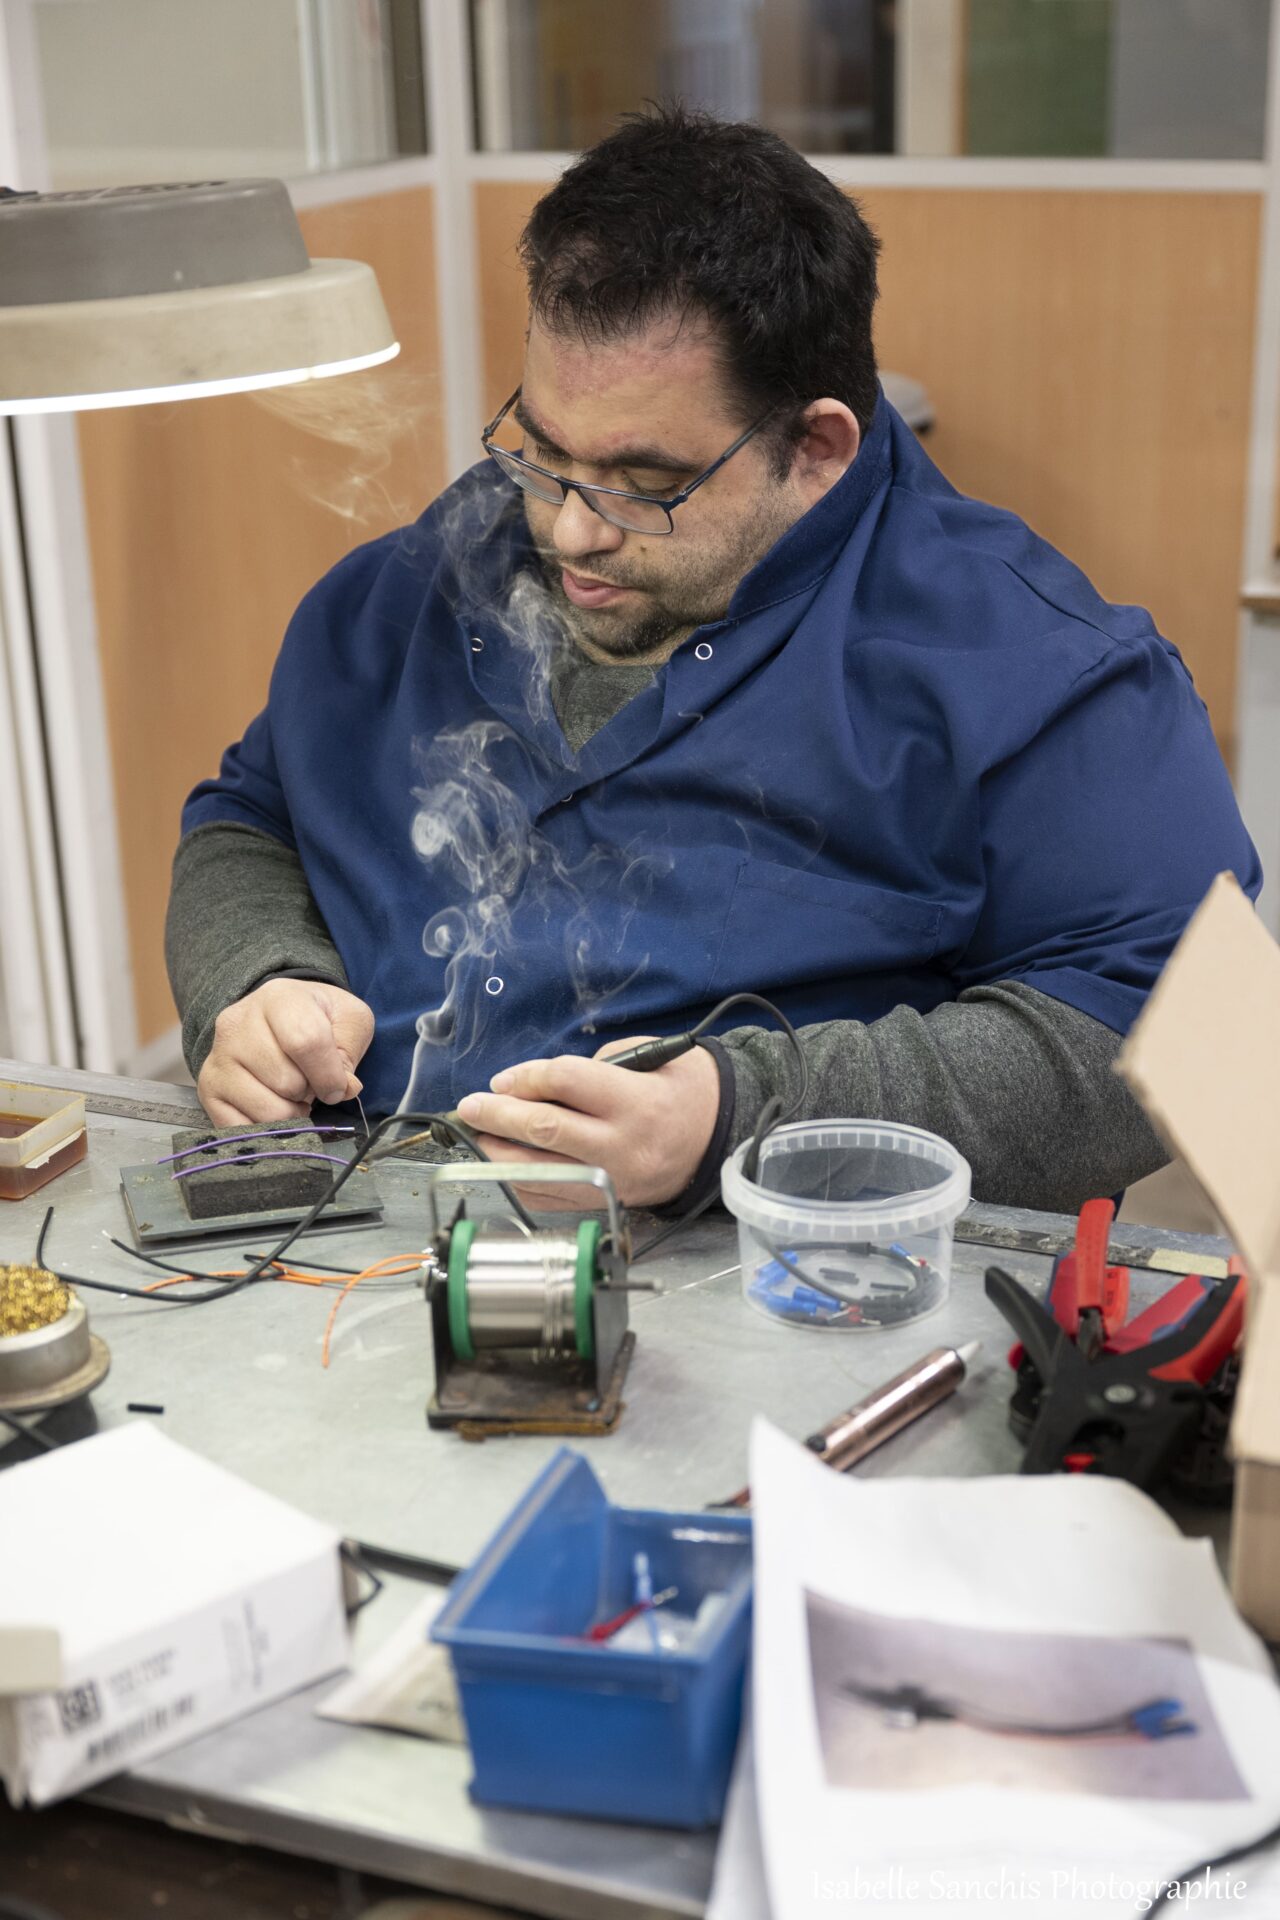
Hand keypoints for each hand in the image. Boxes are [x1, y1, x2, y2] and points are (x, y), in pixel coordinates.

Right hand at [197, 979, 374, 1126]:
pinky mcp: (208, 1087)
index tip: (338, 1086)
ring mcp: (218, 1056)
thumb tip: (345, 1088)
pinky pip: (241, 1126)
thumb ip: (350, 1051)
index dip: (330, 1075)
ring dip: (291, 1112)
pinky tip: (272, 1106)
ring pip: (266, 1109)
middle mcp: (237, 1024)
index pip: (306, 1042)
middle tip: (309, 1082)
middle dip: (309, 1093)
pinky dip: (267, 1128)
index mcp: (278, 998)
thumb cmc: (316, 1018)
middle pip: (286, 1081)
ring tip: (291, 1094)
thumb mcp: (348, 1019)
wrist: (276, 1017)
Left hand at [453, 1037, 720, 1209]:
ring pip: (541, 1169)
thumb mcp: (648, 1058)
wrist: (719, 1135)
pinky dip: (521, 1181)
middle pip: (544, 1128)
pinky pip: (553, 1197)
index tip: (503, 1080)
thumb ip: (593, 1069)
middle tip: (470, 1107)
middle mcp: (623, 1144)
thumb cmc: (682, 1088)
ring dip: (500, 1152)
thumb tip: (535, 1087)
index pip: (565, 1081)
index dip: (526, 1077)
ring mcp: (614, 1179)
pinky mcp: (609, 1201)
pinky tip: (504, 1164)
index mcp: (636, 1101)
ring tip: (479, 1137)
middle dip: (497, 1115)